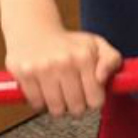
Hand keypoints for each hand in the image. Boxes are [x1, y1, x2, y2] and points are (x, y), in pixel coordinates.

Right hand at [4, 28, 122, 116]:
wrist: (33, 27)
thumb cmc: (68, 42)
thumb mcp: (96, 45)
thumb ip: (112, 60)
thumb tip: (102, 78)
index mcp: (84, 57)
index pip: (96, 101)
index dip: (93, 100)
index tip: (88, 93)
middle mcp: (64, 62)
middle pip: (77, 109)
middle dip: (76, 105)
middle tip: (71, 93)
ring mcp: (42, 68)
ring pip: (56, 110)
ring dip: (58, 106)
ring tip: (57, 91)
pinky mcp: (24, 74)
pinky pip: (36, 104)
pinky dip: (40, 102)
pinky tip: (42, 89)